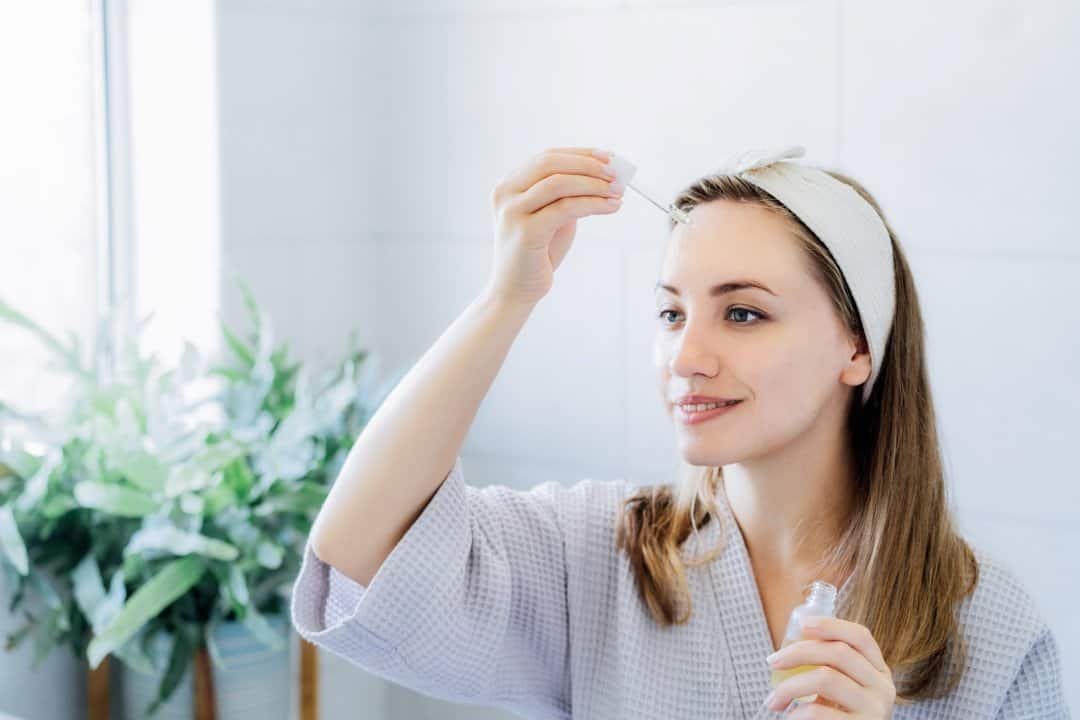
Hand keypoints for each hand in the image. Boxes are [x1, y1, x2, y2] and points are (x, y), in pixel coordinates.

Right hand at [485, 147, 623, 306]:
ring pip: (559, 183)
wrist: (515, 291)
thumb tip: (605, 175)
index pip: (547, 156)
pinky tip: (611, 207)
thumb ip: (567, 195)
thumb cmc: (537, 253)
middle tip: (617, 172)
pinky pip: (566, 208)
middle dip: (588, 164)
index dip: (581, 154)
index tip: (609, 157)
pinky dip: (593, 204)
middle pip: (551, 163)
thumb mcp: (552, 216)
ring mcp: (512, 211)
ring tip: (618, 191)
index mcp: (509, 184)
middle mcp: (505, 193)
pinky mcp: (526, 231)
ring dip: (594, 184)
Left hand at [764, 615, 895, 717]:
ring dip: (790, 686)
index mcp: (879, 671)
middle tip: (772, 661)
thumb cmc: (840, 717)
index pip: (860, 637)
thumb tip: (790, 645)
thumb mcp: (843, 689)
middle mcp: (883, 688)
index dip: (831, 625)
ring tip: (774, 700)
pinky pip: (818, 712)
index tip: (802, 624)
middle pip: (838, 652)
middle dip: (798, 652)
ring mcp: (875, 710)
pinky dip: (797, 712)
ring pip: (825, 678)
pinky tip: (790, 716)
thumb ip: (830, 667)